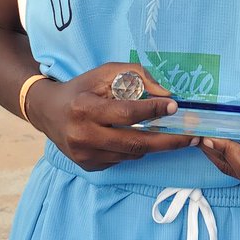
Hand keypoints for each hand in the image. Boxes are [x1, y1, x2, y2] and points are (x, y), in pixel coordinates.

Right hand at [24, 62, 190, 171]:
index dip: (153, 110)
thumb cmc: (82, 88)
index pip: (126, 113)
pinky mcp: (88, 166)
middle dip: (167, 140)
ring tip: (173, 136)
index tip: (174, 106)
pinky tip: (138, 138)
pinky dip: (134, 150)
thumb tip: (166, 95)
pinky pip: (121, 160)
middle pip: (134, 143)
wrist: (49, 112)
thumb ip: (137, 76)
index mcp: (85, 108)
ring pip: (131, 154)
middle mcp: (83, 135)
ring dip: (153, 145)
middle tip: (190, 136)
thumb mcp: (106, 72)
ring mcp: (85, 155)